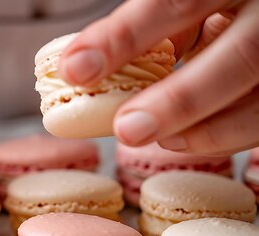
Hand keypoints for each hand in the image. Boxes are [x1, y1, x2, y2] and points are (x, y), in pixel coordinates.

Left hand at [59, 0, 258, 155]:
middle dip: (178, 100)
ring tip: (158, 140)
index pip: (175, 2)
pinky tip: (184, 140)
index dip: (124, 37)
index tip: (76, 68)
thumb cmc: (214, 6)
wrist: (258, 9)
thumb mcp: (192, 3)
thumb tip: (94, 67)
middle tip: (127, 129)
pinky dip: (224, 136)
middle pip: (239, 56)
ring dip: (205, 130)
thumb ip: (157, 28)